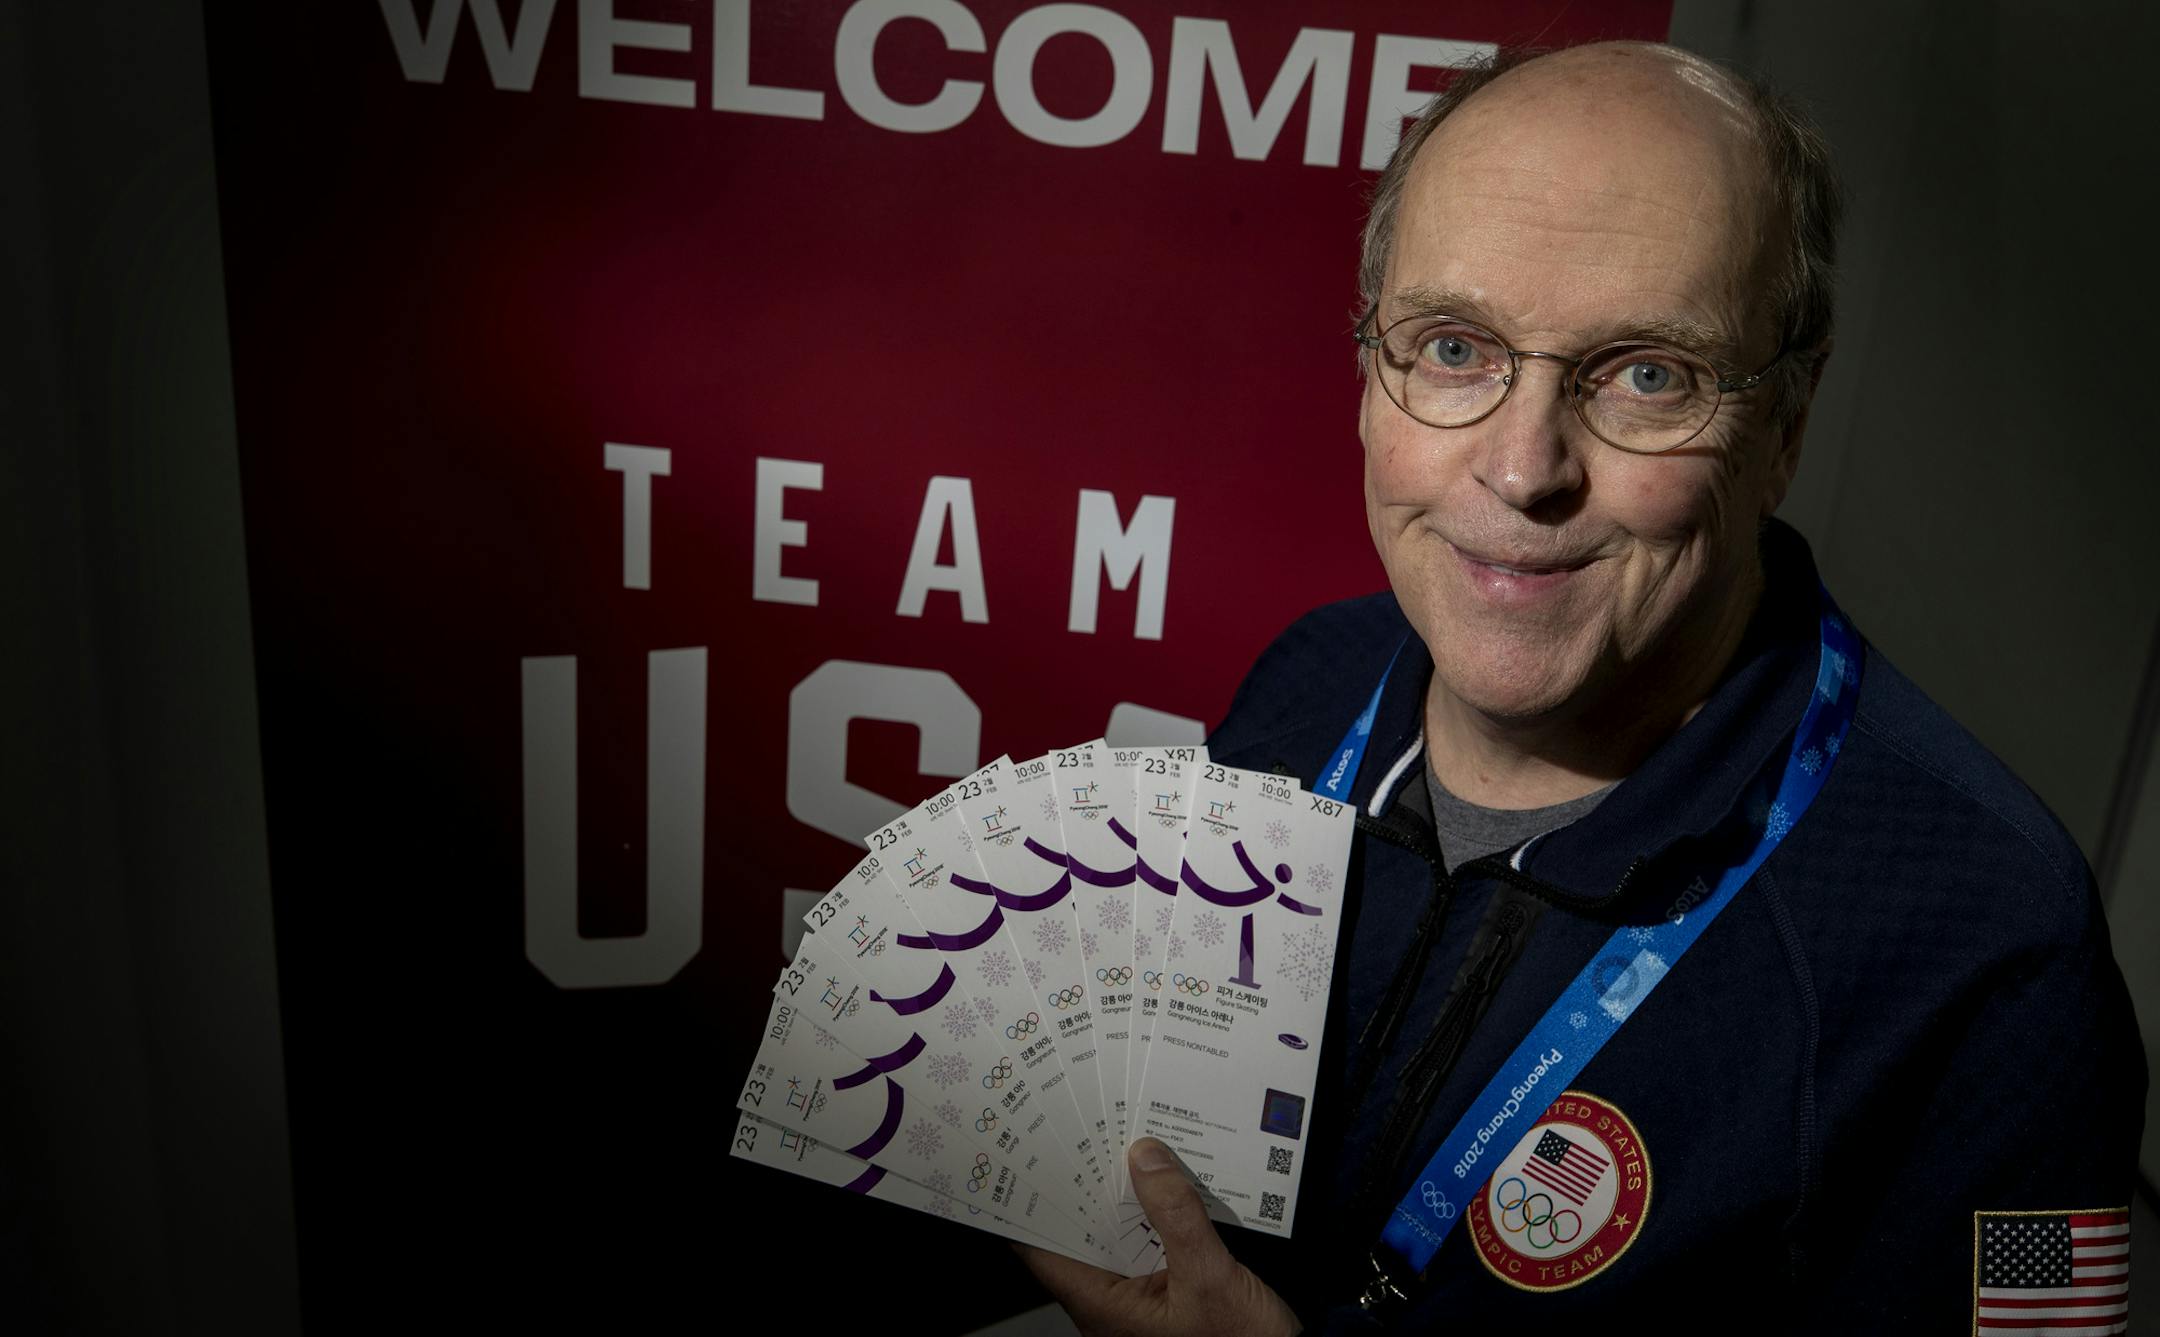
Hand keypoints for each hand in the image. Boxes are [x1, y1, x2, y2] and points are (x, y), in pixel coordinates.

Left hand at [1016, 1138, 1300, 1336]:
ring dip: (1122, 1198)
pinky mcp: (1165, 1296)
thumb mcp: (1210, 1277)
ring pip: (1115, 1237)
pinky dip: (1151, 1215)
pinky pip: (1146, 1246)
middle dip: (1085, 1186)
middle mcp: (1110, 1303)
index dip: (1033, 1203)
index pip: (1043, 1250)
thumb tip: (1144, 1156)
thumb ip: (1178, 1216)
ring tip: (1122, 1146)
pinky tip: (1163, 1183)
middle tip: (1085, 1133)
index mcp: (1103, 1305)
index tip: (1033, 1157)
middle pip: (1080, 1235)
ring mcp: (1138, 1301)